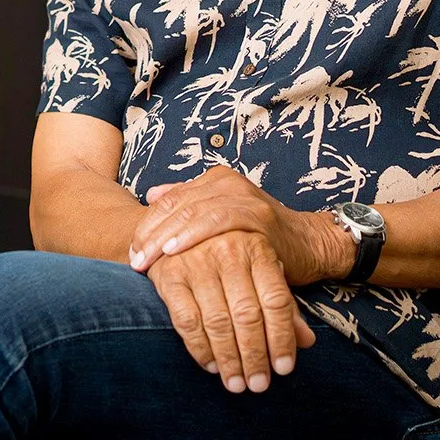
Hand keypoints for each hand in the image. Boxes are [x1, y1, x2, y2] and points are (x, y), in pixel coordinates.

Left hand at [129, 166, 345, 284]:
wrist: (308, 245)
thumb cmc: (259, 238)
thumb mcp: (221, 218)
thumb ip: (188, 203)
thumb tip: (152, 195)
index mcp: (215, 180)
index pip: (168, 200)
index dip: (146, 225)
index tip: (130, 251)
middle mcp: (228, 183)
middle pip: (176, 205)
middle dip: (150, 234)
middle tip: (132, 259)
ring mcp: (244, 197)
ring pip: (193, 211)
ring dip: (166, 237)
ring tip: (147, 258)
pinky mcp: (259, 216)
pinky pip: (219, 221)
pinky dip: (194, 235)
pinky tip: (176, 251)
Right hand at [145, 230, 316, 392]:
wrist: (175, 228)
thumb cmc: (226, 254)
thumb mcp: (260, 269)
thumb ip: (283, 304)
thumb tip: (307, 341)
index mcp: (257, 248)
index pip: (276, 300)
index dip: (282, 338)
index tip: (284, 368)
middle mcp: (228, 252)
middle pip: (247, 315)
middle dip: (255, 356)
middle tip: (259, 384)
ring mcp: (196, 263)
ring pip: (218, 322)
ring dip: (229, 359)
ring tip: (237, 384)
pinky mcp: (169, 276)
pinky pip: (187, 321)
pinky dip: (200, 348)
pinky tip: (211, 365)